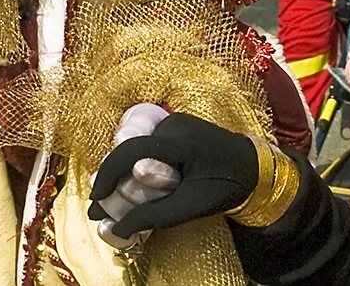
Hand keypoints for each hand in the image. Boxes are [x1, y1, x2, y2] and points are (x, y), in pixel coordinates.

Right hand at [90, 112, 259, 237]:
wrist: (252, 165)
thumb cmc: (224, 186)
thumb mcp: (191, 207)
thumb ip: (154, 216)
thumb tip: (118, 228)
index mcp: (180, 142)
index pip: (132, 150)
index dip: (109, 173)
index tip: (97, 199)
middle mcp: (174, 124)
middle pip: (130, 150)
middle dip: (112, 179)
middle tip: (99, 208)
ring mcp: (175, 121)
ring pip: (137, 147)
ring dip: (124, 174)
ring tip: (115, 201)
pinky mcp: (176, 125)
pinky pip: (147, 145)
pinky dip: (138, 165)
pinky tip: (135, 186)